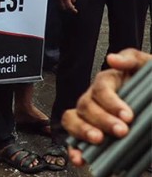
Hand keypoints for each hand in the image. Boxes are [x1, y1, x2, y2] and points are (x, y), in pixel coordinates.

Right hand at [63, 49, 151, 165]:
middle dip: (102, 120)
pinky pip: (73, 140)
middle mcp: (94, 99)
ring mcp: (88, 116)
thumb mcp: (147, 68)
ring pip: (72, 119)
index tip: (128, 116)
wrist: (148, 109)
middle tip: (121, 131)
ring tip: (98, 141)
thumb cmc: (148, 86)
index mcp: (108, 82)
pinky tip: (81, 158)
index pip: (101, 90)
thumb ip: (133, 60)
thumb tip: (113, 60)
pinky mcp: (88, 134)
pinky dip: (74, 149)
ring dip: (82, 131)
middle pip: (86, 105)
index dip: (112, 103)